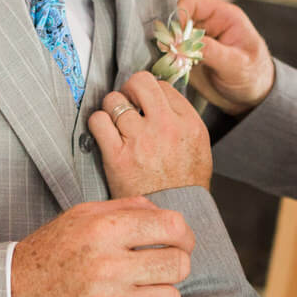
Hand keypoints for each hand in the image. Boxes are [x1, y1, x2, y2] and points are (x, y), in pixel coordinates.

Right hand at [12, 197, 193, 296]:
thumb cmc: (47, 256)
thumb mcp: (79, 217)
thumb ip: (124, 209)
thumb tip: (162, 214)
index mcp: (102, 230)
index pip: (171, 226)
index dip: (184, 235)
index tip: (180, 242)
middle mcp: (106, 265)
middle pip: (178, 265)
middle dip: (176, 266)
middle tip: (161, 269)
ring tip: (144, 293)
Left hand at [90, 71, 210, 197]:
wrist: (173, 214)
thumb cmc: (185, 184)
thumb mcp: (198, 146)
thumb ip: (182, 119)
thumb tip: (161, 97)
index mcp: (188, 124)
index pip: (162, 86)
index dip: (151, 93)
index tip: (145, 104)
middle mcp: (165, 127)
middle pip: (140, 82)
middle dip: (130, 89)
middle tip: (129, 102)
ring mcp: (140, 140)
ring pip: (114, 99)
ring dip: (112, 108)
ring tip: (116, 121)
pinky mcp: (117, 155)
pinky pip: (98, 120)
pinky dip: (98, 123)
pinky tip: (105, 133)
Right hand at [175, 0, 274, 114]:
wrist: (253, 98)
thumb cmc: (255, 76)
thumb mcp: (237, 64)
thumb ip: (212, 52)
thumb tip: (186, 43)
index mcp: (223, 16)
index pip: (192, 1)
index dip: (179, 14)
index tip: (174, 35)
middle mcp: (207, 24)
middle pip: (177, 17)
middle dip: (170, 33)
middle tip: (168, 51)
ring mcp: (196, 40)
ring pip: (171, 35)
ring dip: (167, 47)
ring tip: (170, 62)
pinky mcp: (188, 56)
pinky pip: (171, 52)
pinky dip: (167, 59)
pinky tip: (171, 69)